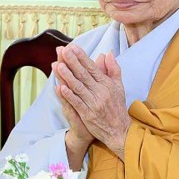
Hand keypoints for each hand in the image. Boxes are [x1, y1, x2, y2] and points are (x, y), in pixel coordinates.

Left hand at [53, 44, 129, 159]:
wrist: (120, 131)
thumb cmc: (117, 107)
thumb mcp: (119, 87)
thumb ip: (113, 69)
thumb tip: (108, 53)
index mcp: (107, 84)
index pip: (92, 67)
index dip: (82, 57)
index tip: (73, 47)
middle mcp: (100, 92)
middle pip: (84, 75)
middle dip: (73, 62)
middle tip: (63, 51)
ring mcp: (94, 103)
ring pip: (79, 87)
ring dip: (68, 76)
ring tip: (58, 65)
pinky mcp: (88, 114)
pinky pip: (77, 103)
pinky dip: (69, 95)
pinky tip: (60, 87)